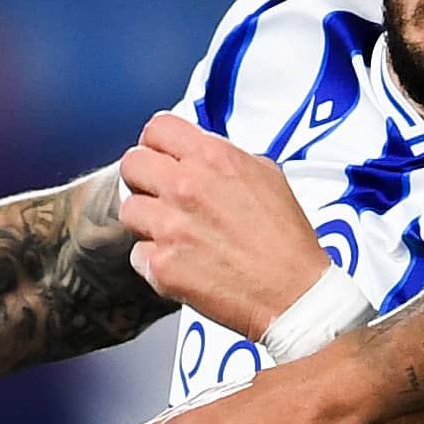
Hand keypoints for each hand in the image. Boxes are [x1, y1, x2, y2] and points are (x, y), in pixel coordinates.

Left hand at [114, 112, 339, 341]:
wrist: (294, 295)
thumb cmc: (286, 242)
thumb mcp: (268, 176)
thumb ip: (227, 158)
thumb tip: (203, 156)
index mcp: (212, 158)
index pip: (158, 128)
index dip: (157, 143)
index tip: (161, 156)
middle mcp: (186, 187)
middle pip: (132, 164)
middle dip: (144, 178)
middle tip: (159, 194)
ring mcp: (169, 227)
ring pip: (129, 210)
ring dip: (147, 221)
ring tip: (174, 234)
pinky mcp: (161, 265)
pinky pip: (138, 253)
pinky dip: (156, 260)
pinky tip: (183, 264)